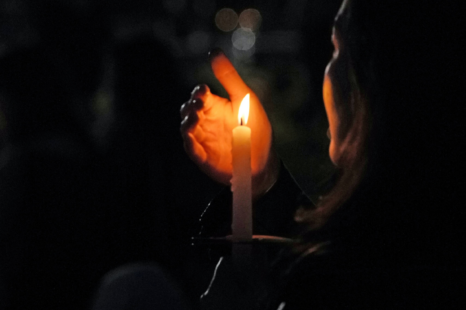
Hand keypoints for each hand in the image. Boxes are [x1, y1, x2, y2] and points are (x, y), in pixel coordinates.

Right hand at [180, 49, 278, 199]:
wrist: (264, 159)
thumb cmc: (255, 127)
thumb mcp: (245, 98)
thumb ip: (228, 77)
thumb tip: (213, 51)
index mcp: (214, 106)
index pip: (199, 95)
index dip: (198, 92)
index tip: (204, 91)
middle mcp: (205, 121)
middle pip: (188, 110)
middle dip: (190, 106)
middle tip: (199, 105)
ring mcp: (203, 139)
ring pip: (186, 129)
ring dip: (187, 123)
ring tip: (194, 119)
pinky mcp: (203, 157)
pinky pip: (192, 149)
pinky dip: (190, 144)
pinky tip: (191, 138)